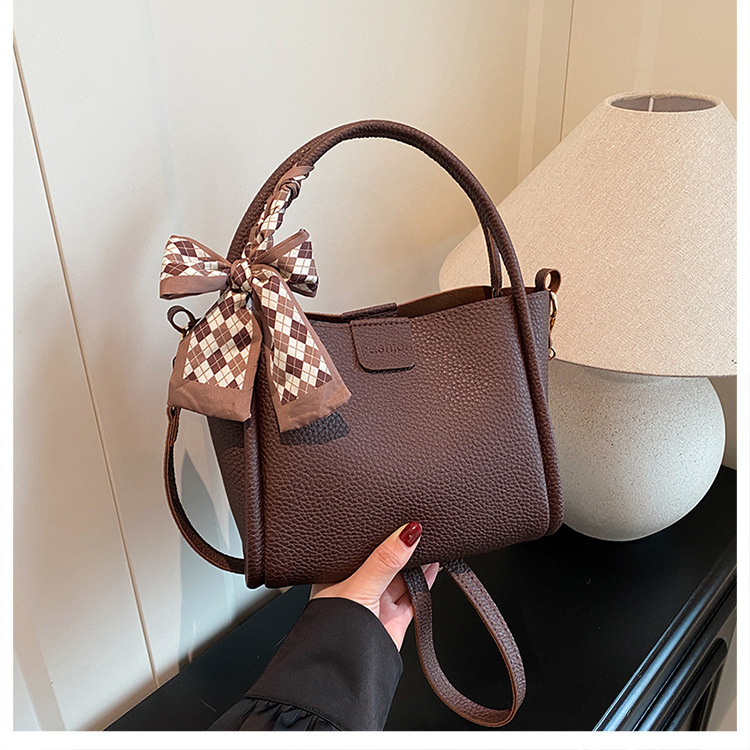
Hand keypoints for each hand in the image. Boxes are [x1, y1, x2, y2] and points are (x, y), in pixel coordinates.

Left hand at [310, 522, 439, 649]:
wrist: (346, 674)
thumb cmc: (333, 631)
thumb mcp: (359, 585)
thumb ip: (385, 560)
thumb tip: (407, 533)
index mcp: (338, 575)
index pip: (362, 547)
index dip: (379, 533)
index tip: (398, 516)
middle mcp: (356, 588)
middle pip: (385, 561)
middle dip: (401, 547)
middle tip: (419, 527)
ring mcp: (376, 604)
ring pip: (401, 577)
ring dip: (416, 563)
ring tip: (431, 541)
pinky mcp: (394, 619)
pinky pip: (414, 596)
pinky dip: (425, 583)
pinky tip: (435, 568)